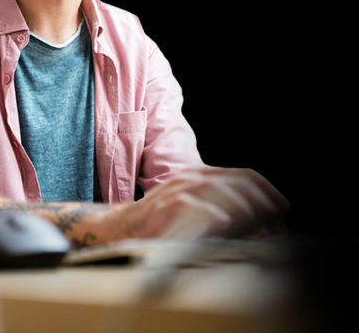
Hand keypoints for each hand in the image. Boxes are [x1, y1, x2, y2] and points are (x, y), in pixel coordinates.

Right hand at [110, 167, 288, 241]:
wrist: (121, 229)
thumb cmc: (161, 222)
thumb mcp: (195, 208)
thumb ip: (226, 210)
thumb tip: (267, 225)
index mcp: (199, 176)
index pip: (243, 174)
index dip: (267, 189)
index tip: (282, 206)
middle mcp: (190, 180)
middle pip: (236, 182)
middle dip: (261, 200)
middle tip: (277, 219)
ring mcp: (177, 193)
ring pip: (220, 192)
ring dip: (244, 207)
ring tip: (260, 223)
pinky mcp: (166, 211)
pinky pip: (196, 208)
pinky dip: (214, 215)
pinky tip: (227, 224)